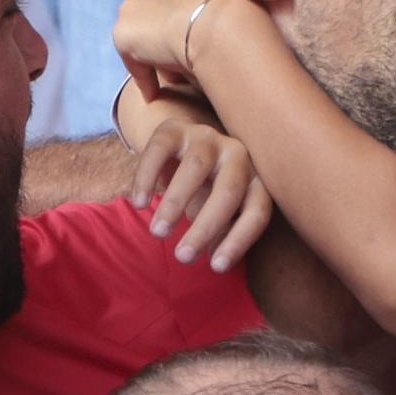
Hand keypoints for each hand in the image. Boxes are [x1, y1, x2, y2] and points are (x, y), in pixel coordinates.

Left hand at [113, 0, 231, 88]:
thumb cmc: (243, 22)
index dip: (187, 31)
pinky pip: (133, 61)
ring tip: (169, 82)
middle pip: (158, 21)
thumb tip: (234, 40)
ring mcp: (138, 7)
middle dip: (166, 44)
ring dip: (154, 60)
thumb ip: (229, 21)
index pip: (182, 7)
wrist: (222, 26)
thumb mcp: (241, 16)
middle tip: (178, 70)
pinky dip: (144, 78)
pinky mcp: (124, 31)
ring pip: (143, 39)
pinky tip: (155, 94)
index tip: (194, 51)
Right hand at [128, 116, 273, 270]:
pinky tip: (138, 203)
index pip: (257, 211)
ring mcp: (207, 136)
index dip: (238, 240)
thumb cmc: (206, 188)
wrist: (183, 145)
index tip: (215, 267)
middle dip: (205, 227)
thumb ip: (221, 231)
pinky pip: (160, 150)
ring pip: (195, 168)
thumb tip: (214, 259)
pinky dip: (147, 178)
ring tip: (158, 233)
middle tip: (183, 257)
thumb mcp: (218, 211)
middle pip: (228, 191)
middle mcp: (238, 154)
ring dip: (175, 204)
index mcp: (256, 179)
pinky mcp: (175, 127)